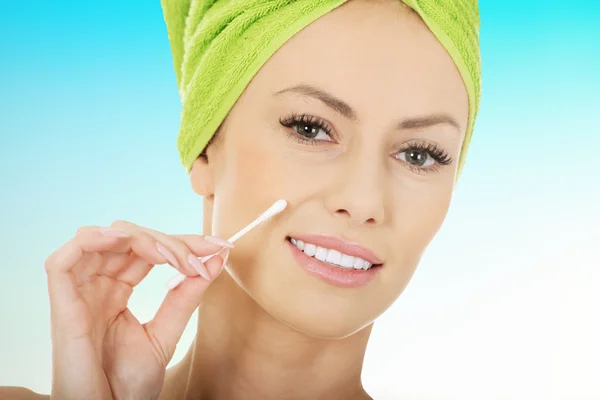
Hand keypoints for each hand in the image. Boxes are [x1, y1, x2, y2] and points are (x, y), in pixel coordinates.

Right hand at [44, 221, 230, 399]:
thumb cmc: (127, 385)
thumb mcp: (166, 332)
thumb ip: (186, 296)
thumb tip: (215, 259)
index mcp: (117, 291)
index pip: (147, 249)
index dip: (182, 242)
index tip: (218, 246)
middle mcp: (96, 286)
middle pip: (128, 239)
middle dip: (168, 241)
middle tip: (199, 260)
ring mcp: (78, 293)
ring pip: (100, 240)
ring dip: (140, 238)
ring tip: (171, 256)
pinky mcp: (61, 305)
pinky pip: (62, 261)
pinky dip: (92, 242)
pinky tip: (124, 241)